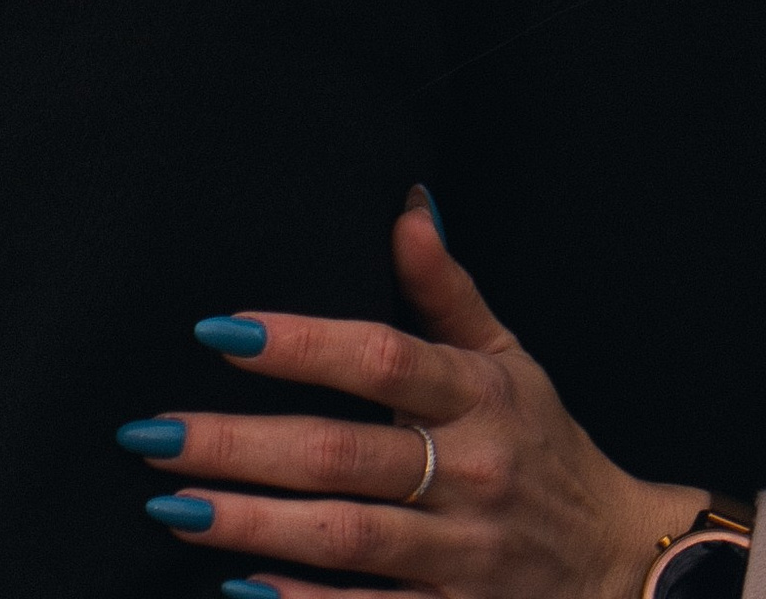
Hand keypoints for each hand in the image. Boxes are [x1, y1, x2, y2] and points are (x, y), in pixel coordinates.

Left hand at [117, 198, 702, 598]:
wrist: (613, 562)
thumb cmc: (544, 447)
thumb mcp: (510, 359)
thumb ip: (447, 291)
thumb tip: (406, 205)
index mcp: (480, 395)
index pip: (385, 358)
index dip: (304, 343)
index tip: (222, 330)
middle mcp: (469, 471)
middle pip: (342, 453)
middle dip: (241, 443)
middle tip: (153, 432)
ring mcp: (460, 552)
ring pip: (342, 535)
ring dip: (249, 521)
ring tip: (171, 503)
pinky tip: (236, 588)